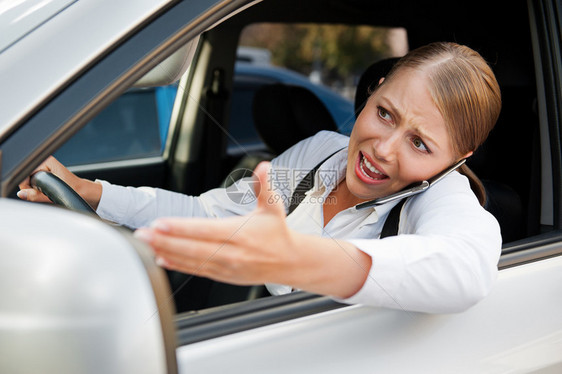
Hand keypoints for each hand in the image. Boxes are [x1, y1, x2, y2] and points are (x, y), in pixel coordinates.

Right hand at [17, 156, 101, 208]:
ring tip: (46, 191)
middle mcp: (45, 161)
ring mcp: (45, 165)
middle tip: (42, 193)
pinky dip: (37, 187)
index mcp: (47, 161)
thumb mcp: (53, 194)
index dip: (26, 185)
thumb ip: (35, 195)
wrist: (83, 191)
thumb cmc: (73, 190)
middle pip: (25, 176)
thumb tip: (21, 194)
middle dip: (30, 187)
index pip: (24, 173)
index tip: (32, 192)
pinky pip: (34, 180)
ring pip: (29, 179)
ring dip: (34, 188)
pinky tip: (46, 189)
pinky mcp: (46, 171)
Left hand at [134, 161, 371, 297]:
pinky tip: (162, 258)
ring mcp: (226, 267)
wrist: (290, 262)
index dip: (181, 228)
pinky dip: (178, 265)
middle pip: (192, 248)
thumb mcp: (272, 207)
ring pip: (191, 261)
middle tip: (142, 235)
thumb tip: (263, 166)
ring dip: (166, 252)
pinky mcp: (223, 276)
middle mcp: (231, 253)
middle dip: (164, 241)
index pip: (204, 230)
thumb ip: (264, 186)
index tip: (160, 223)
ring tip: (146, 245)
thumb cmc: (278, 234)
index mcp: (240, 234)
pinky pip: (196, 271)